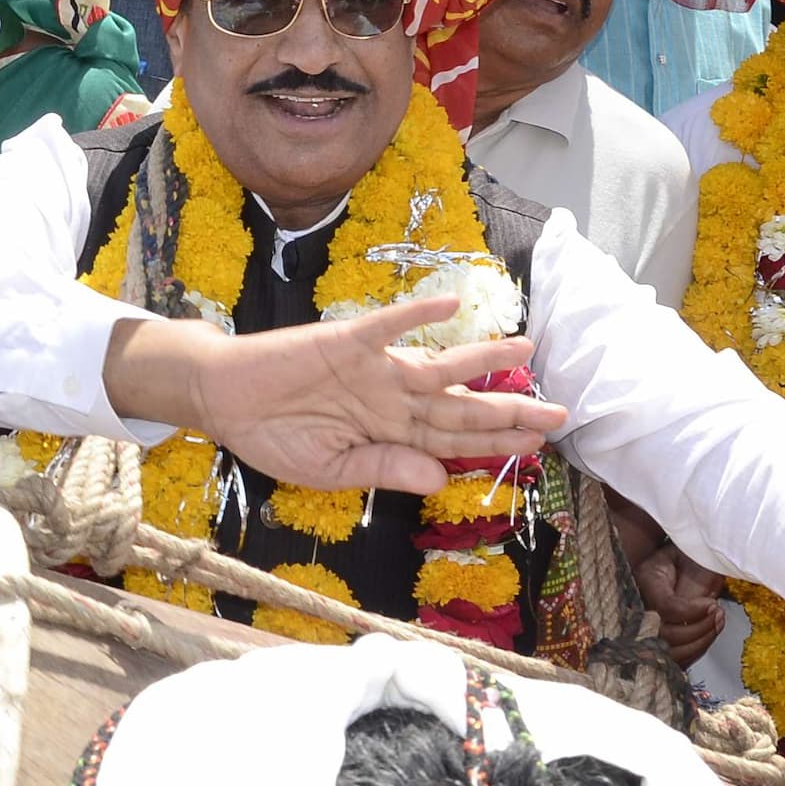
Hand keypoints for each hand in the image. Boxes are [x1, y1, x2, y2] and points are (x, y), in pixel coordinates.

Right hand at [118, 296, 564, 497]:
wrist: (223, 399)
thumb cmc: (273, 436)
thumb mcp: (329, 471)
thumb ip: (383, 471)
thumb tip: (440, 479)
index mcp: (389, 434)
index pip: (454, 441)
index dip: (496, 444)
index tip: (538, 446)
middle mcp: (392, 399)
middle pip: (461, 406)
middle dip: (510, 410)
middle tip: (561, 412)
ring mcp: (373, 369)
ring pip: (438, 365)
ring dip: (482, 357)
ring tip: (526, 347)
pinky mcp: (345, 342)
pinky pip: (387, 326)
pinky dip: (416, 316)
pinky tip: (451, 305)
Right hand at [623, 519, 727, 665]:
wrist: (678, 561)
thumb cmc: (687, 556)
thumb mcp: (690, 559)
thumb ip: (693, 583)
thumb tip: (702, 609)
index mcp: (645, 579)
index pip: (665, 607)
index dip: (691, 611)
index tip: (713, 604)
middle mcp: (638, 607)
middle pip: (664, 635)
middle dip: (698, 629)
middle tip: (718, 614)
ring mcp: (643, 626)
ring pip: (668, 652)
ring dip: (700, 643)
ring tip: (717, 624)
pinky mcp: (654, 639)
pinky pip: (672, 658)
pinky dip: (694, 651)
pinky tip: (708, 634)